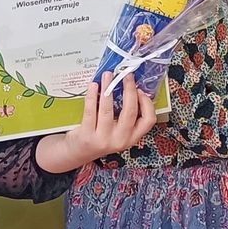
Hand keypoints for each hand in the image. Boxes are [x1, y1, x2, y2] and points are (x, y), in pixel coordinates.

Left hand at [39, 75, 157, 169]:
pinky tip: (93, 86)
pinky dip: (92, 96)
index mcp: (132, 137)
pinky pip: (91, 111)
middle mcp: (120, 140)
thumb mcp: (119, 131)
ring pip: (108, 109)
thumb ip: (127, 115)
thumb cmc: (101, 136)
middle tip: (126, 76)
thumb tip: (131, 87)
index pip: (148, 120)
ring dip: (108, 88)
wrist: (79, 152)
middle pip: (130, 111)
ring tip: (107, 76)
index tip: (140, 90)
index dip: (147, 103)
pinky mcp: (87, 135)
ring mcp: (103, 139)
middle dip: (129, 90)